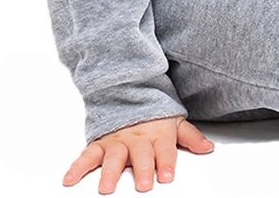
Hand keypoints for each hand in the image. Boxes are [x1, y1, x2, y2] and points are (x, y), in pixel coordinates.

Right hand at [62, 115, 213, 192]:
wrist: (129, 91)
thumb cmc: (154, 113)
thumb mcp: (176, 121)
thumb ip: (190, 137)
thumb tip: (208, 148)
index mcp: (158, 133)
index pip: (165, 149)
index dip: (167, 162)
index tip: (167, 176)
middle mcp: (138, 138)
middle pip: (141, 154)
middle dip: (143, 169)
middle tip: (144, 185)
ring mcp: (118, 140)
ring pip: (113, 157)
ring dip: (110, 172)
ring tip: (107, 188)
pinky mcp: (100, 143)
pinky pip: (87, 155)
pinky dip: (77, 167)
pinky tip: (70, 179)